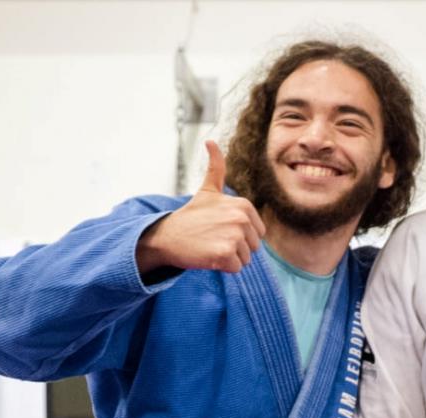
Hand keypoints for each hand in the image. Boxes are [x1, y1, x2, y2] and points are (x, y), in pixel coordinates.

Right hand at [137, 140, 265, 273]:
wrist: (167, 236)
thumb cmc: (190, 216)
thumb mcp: (207, 190)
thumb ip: (216, 168)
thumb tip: (210, 141)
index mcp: (243, 204)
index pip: (258, 233)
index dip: (240, 235)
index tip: (220, 229)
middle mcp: (241, 218)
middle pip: (253, 247)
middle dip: (235, 247)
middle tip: (213, 239)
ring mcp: (234, 236)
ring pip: (245, 259)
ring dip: (228, 258)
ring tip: (210, 246)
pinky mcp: (225, 254)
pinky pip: (236, 269)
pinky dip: (222, 267)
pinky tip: (208, 256)